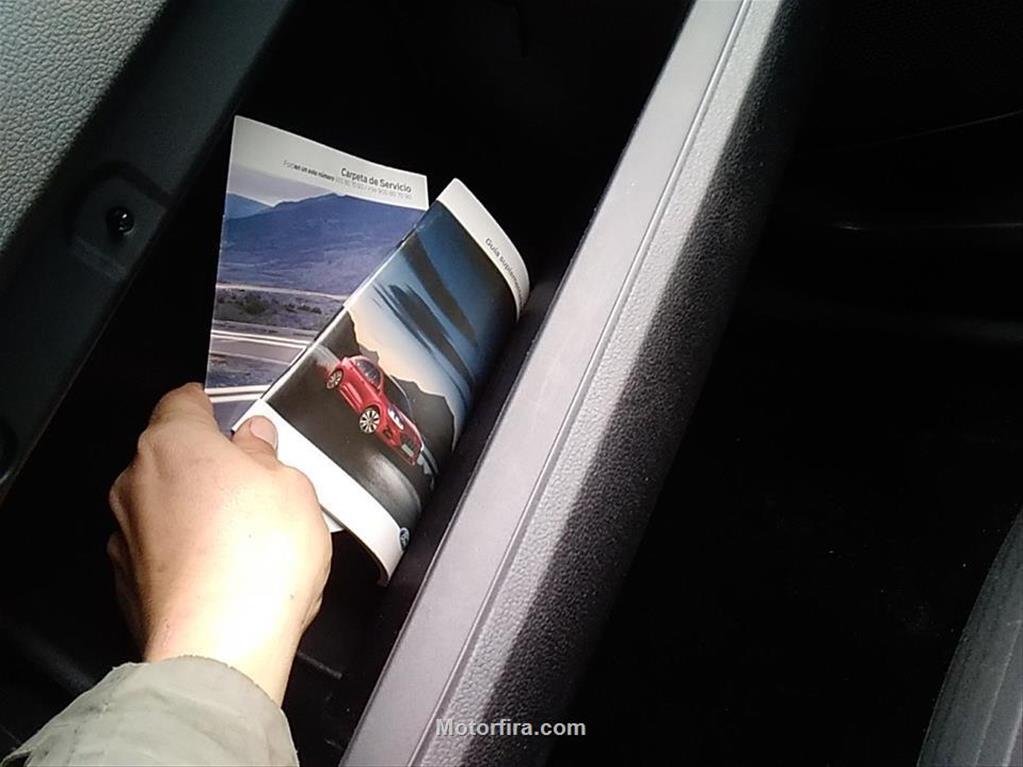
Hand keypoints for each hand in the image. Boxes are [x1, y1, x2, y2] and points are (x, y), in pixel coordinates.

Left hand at [106, 383, 330, 703]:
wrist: (221, 647)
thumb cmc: (256, 561)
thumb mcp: (291, 485)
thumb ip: (266, 454)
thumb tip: (255, 442)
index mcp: (173, 443)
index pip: (183, 401)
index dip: (213, 406)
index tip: (235, 418)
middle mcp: (137, 483)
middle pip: (174, 457)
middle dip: (211, 466)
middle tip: (258, 486)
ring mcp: (127, 536)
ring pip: (167, 507)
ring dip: (199, 513)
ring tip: (250, 539)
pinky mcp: (130, 584)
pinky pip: (163, 553)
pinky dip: (190, 555)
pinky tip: (229, 572)